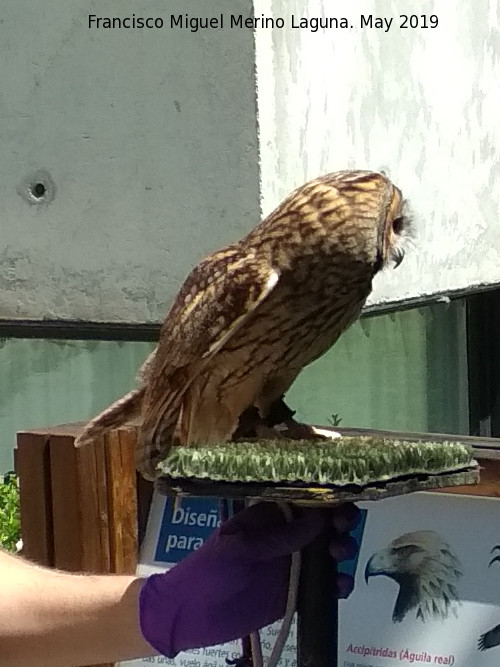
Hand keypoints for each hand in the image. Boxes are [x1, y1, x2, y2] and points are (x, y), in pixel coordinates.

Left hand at [139, 502, 359, 656]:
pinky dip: (337, 584)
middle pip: (322, 523)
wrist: (191, 615)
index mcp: (268, 516)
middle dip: (339, 522)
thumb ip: (279, 537)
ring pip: (327, 552)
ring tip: (340, 555)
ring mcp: (291, 563)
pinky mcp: (295, 591)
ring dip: (341, 549)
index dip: (325, 498)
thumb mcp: (240, 548)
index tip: (342, 500)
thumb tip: (319, 520)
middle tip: (343, 529)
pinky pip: (322, 585)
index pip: (303, 499)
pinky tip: (340, 587)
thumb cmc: (210, 570)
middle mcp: (285, 535)